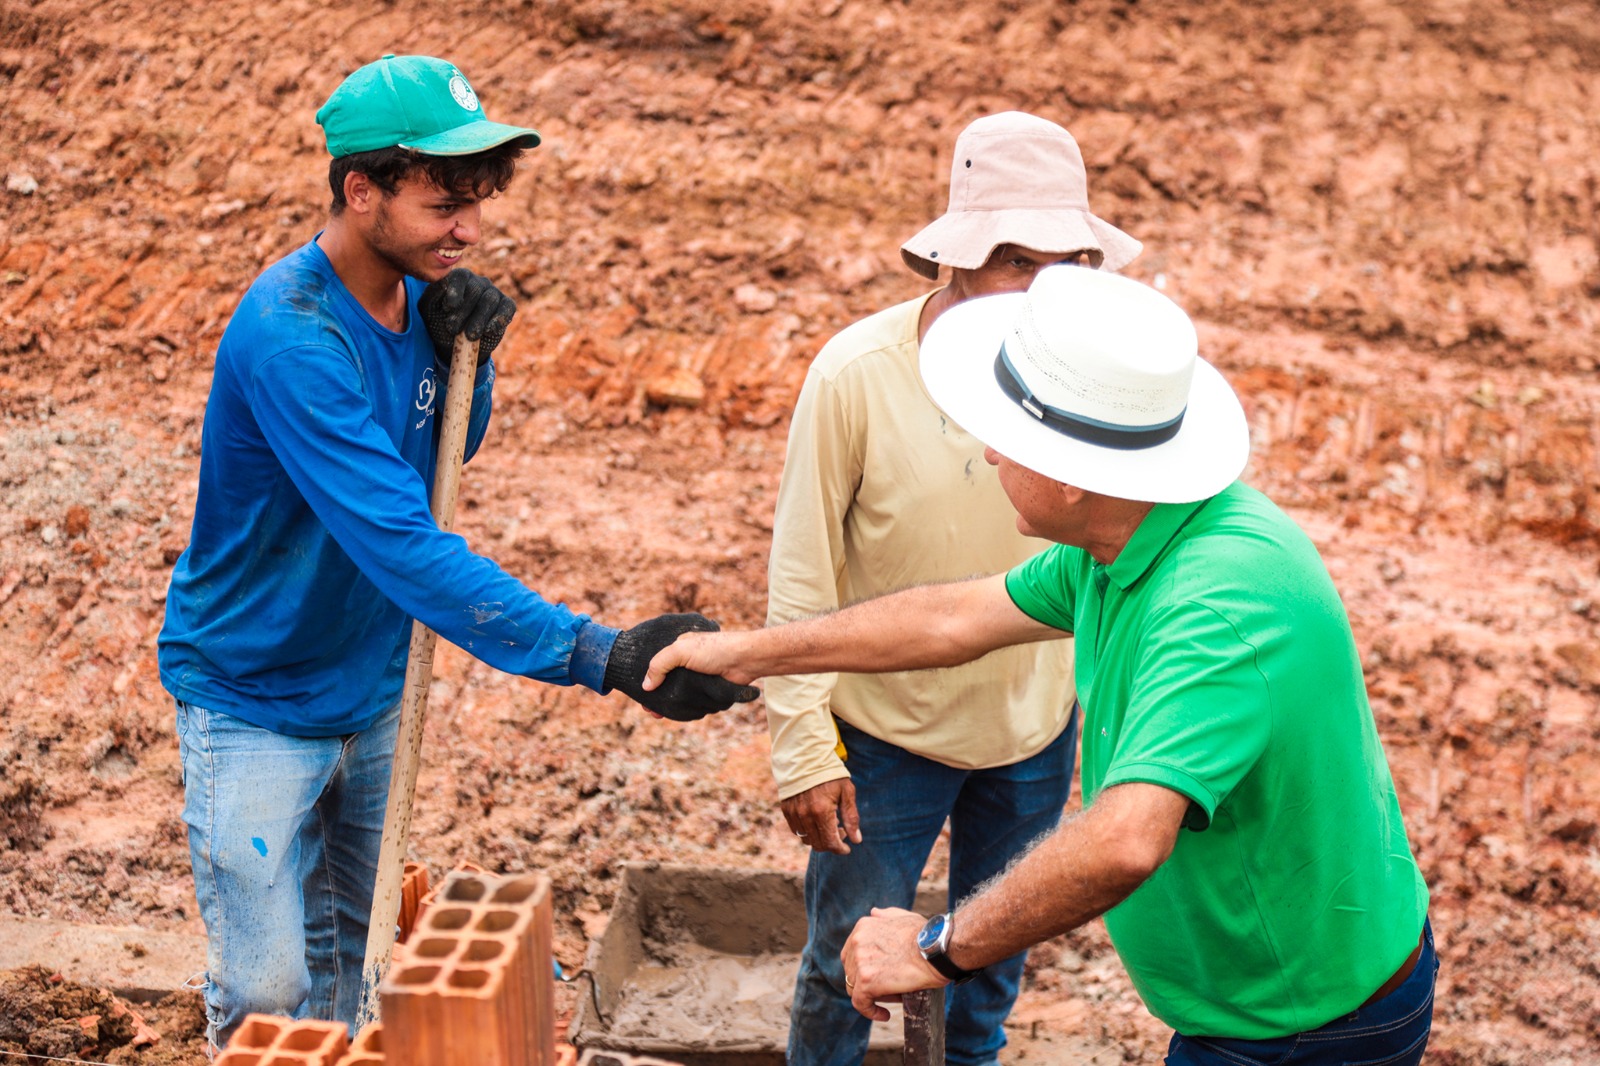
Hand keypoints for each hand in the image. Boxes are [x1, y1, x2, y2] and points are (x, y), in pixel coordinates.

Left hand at [418, 268, 514, 367]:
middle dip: (464, 311)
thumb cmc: (439, 322)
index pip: (460, 276)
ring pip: (490, 299)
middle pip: (475, 289)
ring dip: (479, 319)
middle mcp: (478, 281)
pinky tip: (488, 331)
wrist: (454, 344)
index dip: (455, 291)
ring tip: (469, 336)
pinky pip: (507, 308)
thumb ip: (432, 293)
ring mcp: (493, 292)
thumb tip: (443, 282)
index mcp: (459, 278)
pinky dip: (498, 319)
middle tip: (453, 329)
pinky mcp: (506, 305)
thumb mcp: (428, 309)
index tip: (448, 308)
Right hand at [604, 613, 760, 721]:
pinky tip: (680, 714)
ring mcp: (699, 679)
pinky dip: (689, 709)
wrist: (746, 659)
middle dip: (658, 698)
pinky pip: (695, 702)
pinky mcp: (709, 690)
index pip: (657, 667)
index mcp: (679, 650)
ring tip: (662, 714)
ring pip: (681, 695)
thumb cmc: (715, 649)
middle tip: (651, 711)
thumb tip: (646, 687)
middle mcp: (688, 664)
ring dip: (674, 705)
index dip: (648, 682)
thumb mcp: (681, 650)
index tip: (642, 698)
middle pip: (667, 684)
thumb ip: (660, 665)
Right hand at [782, 779, 861, 854]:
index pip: (830, 843)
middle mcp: (806, 815)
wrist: (806, 757)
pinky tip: (816, 820)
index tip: (847, 848)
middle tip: (840, 831)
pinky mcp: (786, 809)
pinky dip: (807, 831)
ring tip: (829, 824)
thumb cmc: (830, 774)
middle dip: (831, 844)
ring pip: (806, 839)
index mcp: (822, 811)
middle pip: (818, 844)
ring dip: (819, 838)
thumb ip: (851, 817)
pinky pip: (796, 830)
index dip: (840, 849)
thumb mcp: (847, 792)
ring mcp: (794, 813)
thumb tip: (857, 840)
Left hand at [841, 907, 945, 1021]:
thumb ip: (885, 916)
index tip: (880, 974)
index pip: (852, 953)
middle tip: (891, 987)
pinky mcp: (866, 981)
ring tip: (895, 997)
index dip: (865, 966)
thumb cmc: (927, 934)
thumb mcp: (903, 916)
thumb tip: (874, 913)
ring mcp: (860, 961)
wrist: (937, 948)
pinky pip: (860, 1003)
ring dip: (873, 995)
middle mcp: (857, 941)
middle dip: (870, 981)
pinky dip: (870, 1011)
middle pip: (852, 971)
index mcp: (863, 927)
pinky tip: (885, 1015)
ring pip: (855, 987)